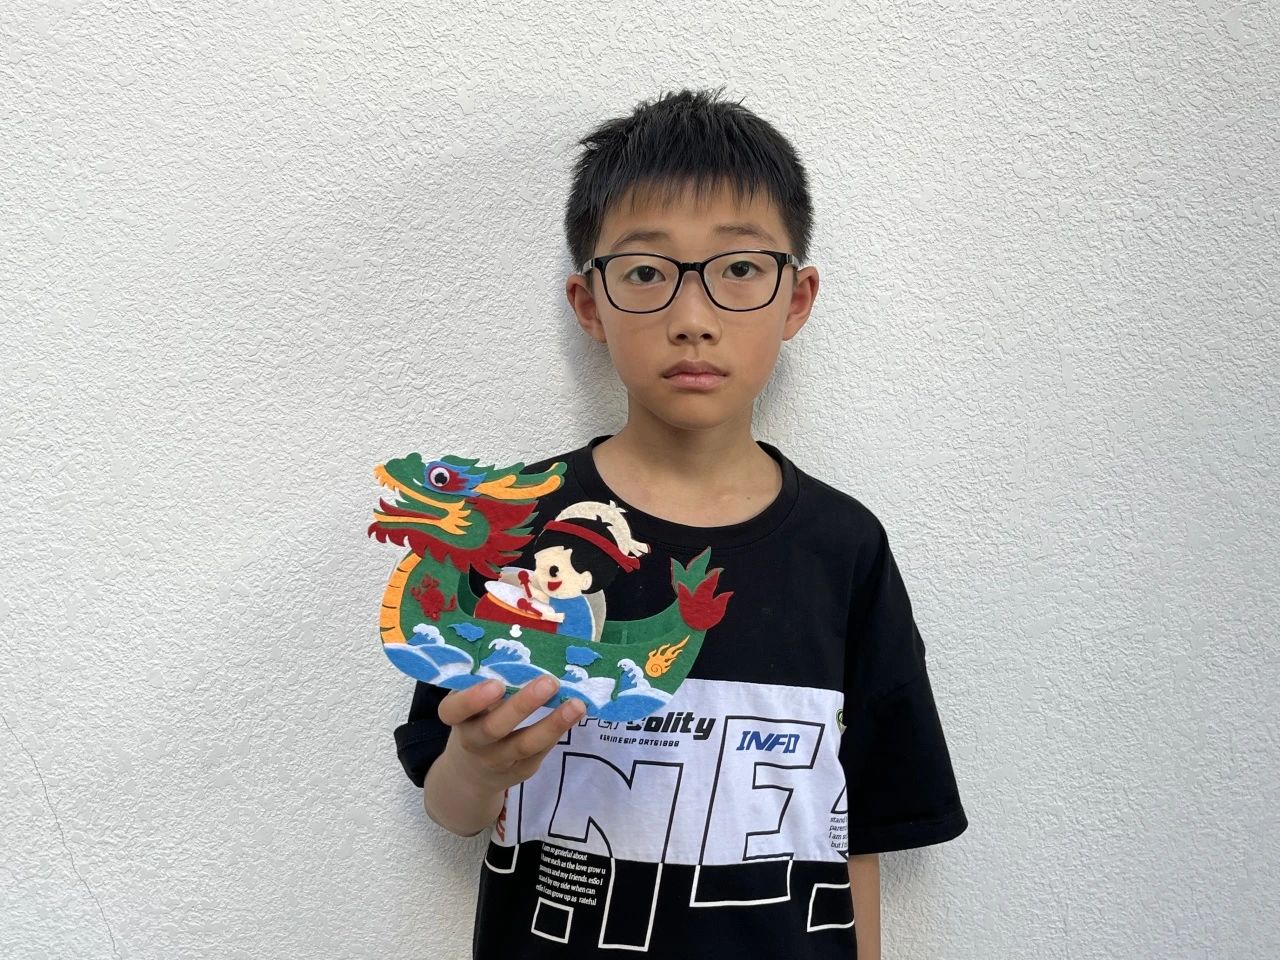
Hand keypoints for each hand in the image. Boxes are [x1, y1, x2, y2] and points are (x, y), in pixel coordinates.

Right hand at [436, 675, 584, 795]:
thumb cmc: (476, 717)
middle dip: (523, 705)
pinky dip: (557, 731)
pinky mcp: (520, 770)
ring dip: (552, 723)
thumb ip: (488, 679)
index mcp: (456, 716)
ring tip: (576, 704)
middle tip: (549, 682)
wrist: (471, 770)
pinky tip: (574, 714)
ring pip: (524, 744)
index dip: (473, 699)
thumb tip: (527, 650)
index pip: (454, 711)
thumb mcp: (472, 701)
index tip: (496, 684)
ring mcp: (496, 759)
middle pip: (494, 727)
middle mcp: (473, 741)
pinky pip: (539, 752)